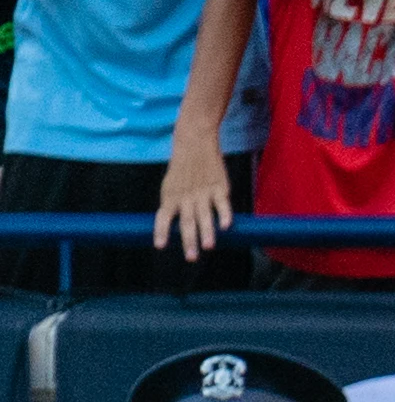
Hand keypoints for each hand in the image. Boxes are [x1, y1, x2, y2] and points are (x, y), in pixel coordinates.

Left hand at [154, 140, 230, 258]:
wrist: (194, 143)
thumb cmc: (182, 168)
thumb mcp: (171, 185)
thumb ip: (174, 205)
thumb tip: (176, 228)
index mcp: (170, 197)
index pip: (163, 218)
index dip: (161, 232)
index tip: (160, 246)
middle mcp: (185, 197)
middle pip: (187, 222)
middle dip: (189, 241)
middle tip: (191, 258)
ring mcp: (203, 192)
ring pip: (205, 216)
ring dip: (207, 232)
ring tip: (209, 246)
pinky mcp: (219, 187)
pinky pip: (222, 204)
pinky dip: (224, 214)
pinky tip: (226, 226)